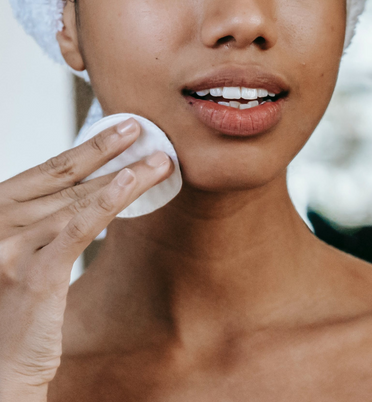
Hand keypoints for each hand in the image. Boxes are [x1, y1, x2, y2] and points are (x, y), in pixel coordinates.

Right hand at [0, 118, 172, 400]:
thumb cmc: (13, 305)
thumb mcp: (23, 251)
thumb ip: (47, 221)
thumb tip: (93, 193)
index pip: (48, 171)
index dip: (86, 148)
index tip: (120, 131)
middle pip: (64, 177)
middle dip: (106, 149)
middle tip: (141, 128)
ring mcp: (13, 247)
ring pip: (77, 199)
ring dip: (124, 175)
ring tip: (159, 158)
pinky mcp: (36, 275)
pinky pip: (76, 230)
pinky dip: (104, 204)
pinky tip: (129, 183)